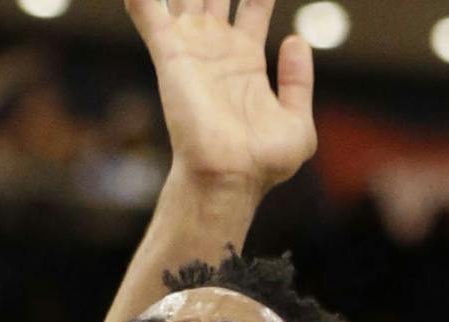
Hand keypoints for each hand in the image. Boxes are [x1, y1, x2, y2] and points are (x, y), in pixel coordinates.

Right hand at [127, 0, 315, 194]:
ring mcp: (191, 48)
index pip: (253, 4)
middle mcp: (216, 48)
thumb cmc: (262, 161)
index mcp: (246, 59)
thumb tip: (296, 38)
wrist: (229, 176)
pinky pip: (148, 12)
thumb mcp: (298, 124)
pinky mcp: (170, 53)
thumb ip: (299, 82)